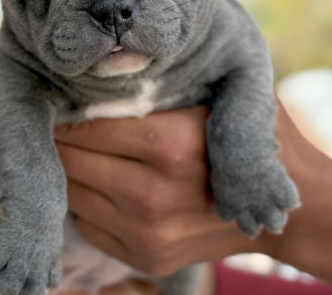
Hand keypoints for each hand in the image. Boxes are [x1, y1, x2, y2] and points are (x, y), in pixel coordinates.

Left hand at [55, 102, 331, 282]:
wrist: (275, 208)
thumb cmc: (241, 137)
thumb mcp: (214, 94)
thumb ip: (162, 83)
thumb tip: (97, 74)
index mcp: (172, 145)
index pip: (86, 125)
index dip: (66, 109)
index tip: (56, 98)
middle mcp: (155, 196)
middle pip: (70, 160)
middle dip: (59, 138)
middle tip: (57, 119)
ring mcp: (147, 235)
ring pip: (71, 192)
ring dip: (69, 168)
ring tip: (77, 147)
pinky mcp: (145, 258)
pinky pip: (86, 221)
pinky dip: (85, 198)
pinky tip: (102, 180)